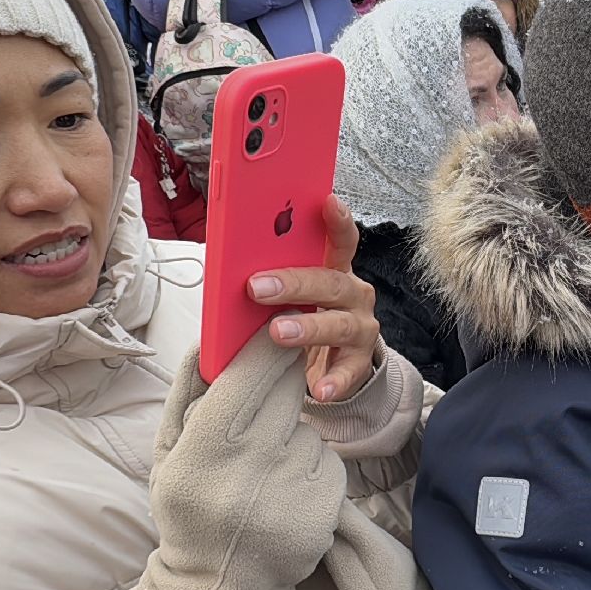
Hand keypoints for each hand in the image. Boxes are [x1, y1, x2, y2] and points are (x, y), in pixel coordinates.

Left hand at [249, 195, 378, 401]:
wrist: (334, 363)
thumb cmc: (305, 316)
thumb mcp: (292, 294)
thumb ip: (272, 277)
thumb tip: (228, 272)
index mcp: (335, 269)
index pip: (342, 239)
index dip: (337, 220)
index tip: (328, 201)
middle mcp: (354, 294)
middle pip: (331, 282)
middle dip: (293, 282)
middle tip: (257, 287)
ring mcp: (361, 328)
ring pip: (339, 323)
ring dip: (308, 326)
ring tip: (277, 332)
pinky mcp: (359, 363)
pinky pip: (350, 371)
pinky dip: (335, 380)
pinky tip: (319, 388)